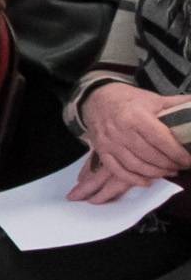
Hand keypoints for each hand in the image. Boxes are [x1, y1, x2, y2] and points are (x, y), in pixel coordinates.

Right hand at [74, 83, 188, 197]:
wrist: (97, 98)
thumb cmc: (129, 100)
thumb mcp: (153, 99)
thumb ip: (176, 104)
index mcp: (136, 116)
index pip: (161, 140)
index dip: (177, 153)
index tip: (188, 160)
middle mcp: (122, 130)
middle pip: (150, 155)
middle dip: (169, 164)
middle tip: (180, 166)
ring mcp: (110, 142)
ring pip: (136, 165)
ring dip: (155, 173)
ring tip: (168, 172)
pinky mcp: (102, 151)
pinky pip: (118, 171)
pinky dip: (134, 179)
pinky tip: (148, 181)